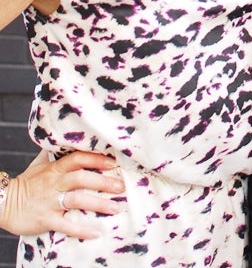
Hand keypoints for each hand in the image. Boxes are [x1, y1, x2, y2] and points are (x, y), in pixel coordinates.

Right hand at [0, 150, 124, 238]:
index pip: (78, 159)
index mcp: (55, 169)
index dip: (96, 159)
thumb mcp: (39, 165)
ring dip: (98, 204)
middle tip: (121, 186)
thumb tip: (67, 139)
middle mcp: (54, 183)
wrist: (4, 203)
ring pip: (77, 200)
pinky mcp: (46, 219)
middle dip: (103, 181)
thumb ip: (55, 154)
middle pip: (81, 178)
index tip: (114, 162)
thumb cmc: (26, 183)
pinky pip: (65, 224)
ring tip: (116, 207)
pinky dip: (81, 229)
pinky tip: (96, 232)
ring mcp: (50, 201)